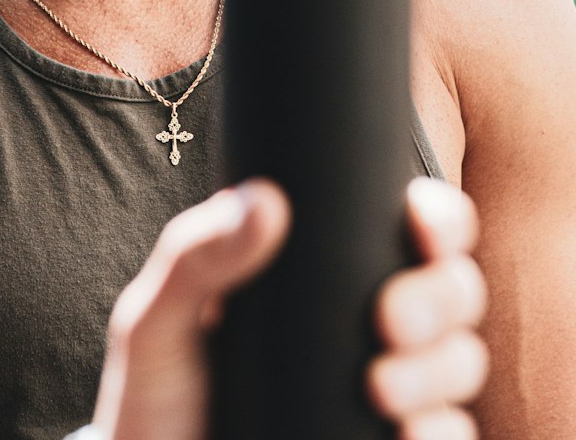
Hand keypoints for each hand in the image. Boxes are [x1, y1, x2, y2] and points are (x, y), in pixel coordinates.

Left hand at [90, 176, 487, 439]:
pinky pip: (453, 436)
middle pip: (455, 289)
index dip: (439, 217)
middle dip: (441, 297)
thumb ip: (194, 257)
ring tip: (381, 390)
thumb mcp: (155, 320)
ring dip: (441, 370)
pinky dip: (443, 434)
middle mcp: (368, 321)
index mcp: (324, 269)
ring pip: (462, 362)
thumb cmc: (154, 395)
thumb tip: (264, 201)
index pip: (410, 224)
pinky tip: (406, 436)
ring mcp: (387, 389)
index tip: (421, 225)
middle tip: (389, 321)